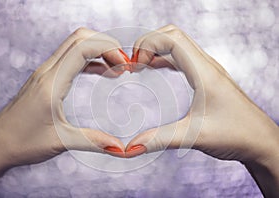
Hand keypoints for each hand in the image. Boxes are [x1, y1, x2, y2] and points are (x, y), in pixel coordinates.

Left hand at [0, 28, 129, 177]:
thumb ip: (93, 141)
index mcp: (51, 84)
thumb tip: (120, 147)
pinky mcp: (46, 78)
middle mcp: (47, 72)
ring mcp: (45, 72)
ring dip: (98, 50)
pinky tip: (103, 71)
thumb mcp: (61, 142)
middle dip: (106, 44)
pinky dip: (90, 59)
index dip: (107, 49)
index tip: (124, 65)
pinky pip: (71, 58)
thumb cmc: (22, 142)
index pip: (81, 48)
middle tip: (124, 62)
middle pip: (79, 38)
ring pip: (75, 45)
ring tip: (118, 66)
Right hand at [125, 25, 278, 195]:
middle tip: (133, 64)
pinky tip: (154, 69)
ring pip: (177, 44)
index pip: (173, 39)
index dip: (149, 44)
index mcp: (204, 73)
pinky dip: (164, 58)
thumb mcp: (194, 136)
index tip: (135, 65)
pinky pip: (182, 57)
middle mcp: (206, 66)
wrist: (261, 141)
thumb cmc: (236, 135)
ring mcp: (207, 70)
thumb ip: (160, 140)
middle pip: (173, 35)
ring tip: (138, 65)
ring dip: (156, 48)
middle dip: (148, 43)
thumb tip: (131, 147)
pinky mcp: (206, 77)